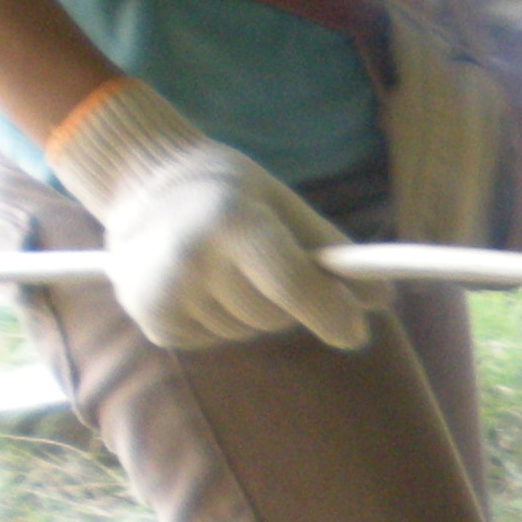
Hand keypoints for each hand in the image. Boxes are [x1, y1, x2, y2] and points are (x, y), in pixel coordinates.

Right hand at [47, 81, 381, 353]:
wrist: (140, 181)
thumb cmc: (227, 190)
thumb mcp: (282, 202)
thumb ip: (332, 250)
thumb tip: (381, 300)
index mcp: (231, 221)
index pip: (294, 286)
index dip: (332, 313)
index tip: (356, 332)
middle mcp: (191, 259)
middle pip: (275, 315)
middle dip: (289, 302)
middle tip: (268, 264)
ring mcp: (166, 295)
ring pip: (247, 331)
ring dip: (252, 309)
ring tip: (225, 265)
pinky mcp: (154, 323)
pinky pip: (216, 340)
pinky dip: (221, 319)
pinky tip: (199, 282)